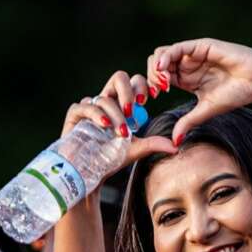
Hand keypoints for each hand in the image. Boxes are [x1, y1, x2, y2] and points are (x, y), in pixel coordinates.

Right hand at [60, 71, 175, 177]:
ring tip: (121, 133)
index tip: (147, 100)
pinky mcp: (74, 115)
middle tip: (133, 110)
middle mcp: (105, 102)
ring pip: (104, 98)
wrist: (89, 174)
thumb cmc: (109, 160)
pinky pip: (85, 106)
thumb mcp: (135, 150)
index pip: (133, 83)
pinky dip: (96, 114)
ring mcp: (89, 107)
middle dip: (128, 92)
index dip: (141, 86)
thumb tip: (176, 148)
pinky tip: (104, 124)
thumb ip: (154, 144)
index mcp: (120, 105)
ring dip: (116, 115)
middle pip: (119, 77)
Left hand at [148, 38, 251, 142]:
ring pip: (162, 54)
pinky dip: (166, 58)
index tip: (153, 98)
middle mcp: (187, 65)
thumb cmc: (236, 94)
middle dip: (150, 77)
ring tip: (162, 83)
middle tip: (157, 91)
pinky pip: (177, 48)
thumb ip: (188, 122)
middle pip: (156, 64)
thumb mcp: (205, 111)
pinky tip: (164, 71)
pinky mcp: (200, 46)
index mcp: (186, 79)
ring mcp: (192, 54)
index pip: (159, 78)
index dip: (152, 86)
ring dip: (156, 68)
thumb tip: (174, 141)